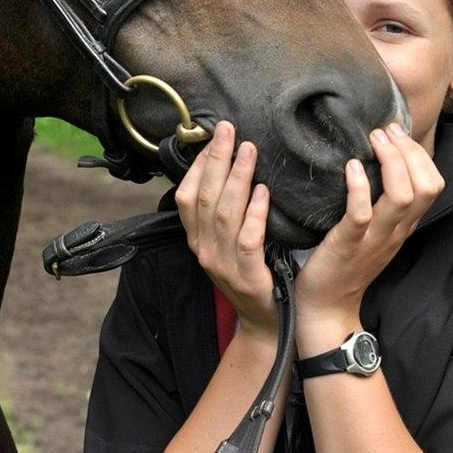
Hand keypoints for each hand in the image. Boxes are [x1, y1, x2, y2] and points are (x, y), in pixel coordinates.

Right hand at [175, 120, 276, 338]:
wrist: (266, 323)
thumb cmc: (249, 273)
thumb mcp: (225, 242)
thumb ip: (222, 210)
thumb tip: (226, 165)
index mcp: (196, 239)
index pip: (187, 195)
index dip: (199, 165)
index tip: (214, 136)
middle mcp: (204, 250)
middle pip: (206, 197)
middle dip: (217, 159)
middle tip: (229, 129)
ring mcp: (223, 265)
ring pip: (225, 214)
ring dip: (237, 177)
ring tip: (249, 150)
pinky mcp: (248, 278)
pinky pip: (248, 240)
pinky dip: (254, 213)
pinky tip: (263, 191)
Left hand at [295, 122, 444, 335]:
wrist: (326, 305)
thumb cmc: (346, 259)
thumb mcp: (374, 228)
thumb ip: (382, 200)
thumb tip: (379, 158)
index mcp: (404, 225)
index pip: (433, 185)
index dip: (419, 154)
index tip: (397, 131)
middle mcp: (396, 230)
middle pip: (425, 187)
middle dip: (409, 151)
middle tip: (386, 130)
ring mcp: (375, 238)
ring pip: (402, 198)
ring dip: (390, 162)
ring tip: (373, 140)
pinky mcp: (349, 244)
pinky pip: (361, 214)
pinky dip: (359, 187)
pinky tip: (351, 167)